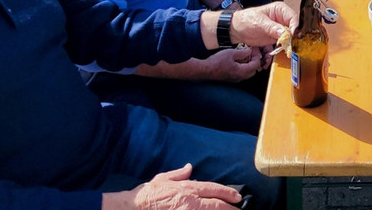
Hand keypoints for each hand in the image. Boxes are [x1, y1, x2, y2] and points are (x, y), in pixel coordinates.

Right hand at [110, 163, 242, 208]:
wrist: (133, 207)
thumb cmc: (147, 194)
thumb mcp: (163, 178)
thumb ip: (179, 173)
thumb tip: (190, 167)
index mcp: (187, 188)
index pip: (213, 189)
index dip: (227, 193)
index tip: (238, 197)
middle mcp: (190, 201)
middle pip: (215, 204)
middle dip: (229, 207)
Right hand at [201, 46, 265, 81]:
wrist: (205, 70)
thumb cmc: (217, 62)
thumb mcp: (231, 53)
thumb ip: (242, 53)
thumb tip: (250, 51)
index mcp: (241, 71)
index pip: (256, 64)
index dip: (257, 55)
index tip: (254, 48)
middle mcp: (240, 77)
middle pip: (253, 70)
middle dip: (254, 60)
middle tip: (251, 52)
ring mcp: (235, 79)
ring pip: (248, 72)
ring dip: (249, 64)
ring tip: (245, 54)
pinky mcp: (231, 78)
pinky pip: (241, 73)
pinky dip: (243, 66)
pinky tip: (238, 59)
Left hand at [231, 1, 296, 46]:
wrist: (237, 30)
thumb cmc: (246, 20)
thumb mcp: (259, 23)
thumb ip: (272, 28)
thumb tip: (284, 33)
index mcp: (280, 9)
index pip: (293, 17)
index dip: (294, 26)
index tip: (292, 35)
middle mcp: (282, 18)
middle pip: (294, 27)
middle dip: (294, 35)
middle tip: (292, 43)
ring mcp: (280, 28)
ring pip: (291, 36)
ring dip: (291, 42)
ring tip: (288, 47)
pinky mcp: (277, 37)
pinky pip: (285, 42)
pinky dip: (286, 46)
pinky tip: (285, 49)